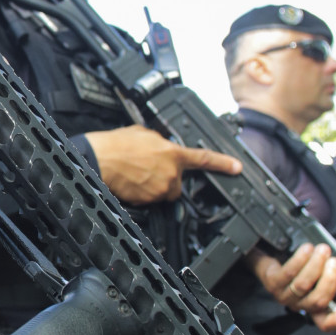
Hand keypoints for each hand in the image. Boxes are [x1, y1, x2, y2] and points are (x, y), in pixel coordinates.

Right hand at [85, 124, 241, 204]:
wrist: (99, 159)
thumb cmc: (117, 144)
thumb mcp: (145, 134)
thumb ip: (161, 142)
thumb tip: (162, 146)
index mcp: (173, 153)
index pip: (204, 159)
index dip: (223, 163)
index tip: (236, 168)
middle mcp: (171, 173)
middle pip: (178, 183)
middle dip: (168, 178)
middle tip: (149, 169)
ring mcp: (160, 189)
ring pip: (163, 192)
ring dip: (154, 185)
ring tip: (136, 173)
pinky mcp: (148, 201)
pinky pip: (150, 199)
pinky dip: (142, 193)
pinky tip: (131, 182)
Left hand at [249, 243, 335, 331]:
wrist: (273, 256)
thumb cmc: (302, 266)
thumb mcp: (320, 273)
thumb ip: (332, 275)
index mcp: (314, 307)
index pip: (327, 323)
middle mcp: (299, 305)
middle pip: (318, 301)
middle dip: (330, 280)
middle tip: (334, 262)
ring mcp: (284, 296)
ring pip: (303, 285)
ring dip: (315, 265)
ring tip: (323, 250)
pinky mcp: (272, 283)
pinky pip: (288, 273)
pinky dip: (300, 259)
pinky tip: (307, 249)